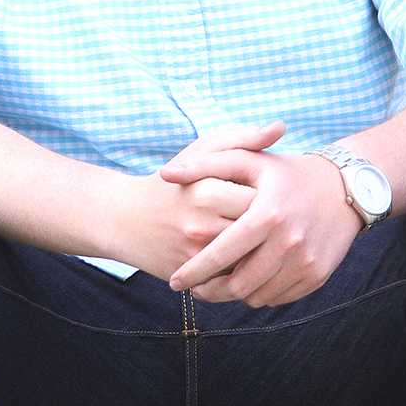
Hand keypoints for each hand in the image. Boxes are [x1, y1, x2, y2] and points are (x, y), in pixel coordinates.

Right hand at [119, 121, 280, 280]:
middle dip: (273, 225)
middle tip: (277, 218)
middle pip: (261, 231)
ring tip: (266, 236)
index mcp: (206, 190)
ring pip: (252, 257)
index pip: (264, 198)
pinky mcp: (195, 278)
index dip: (273, 196)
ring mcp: (198, 256)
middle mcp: (202, 225)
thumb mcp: (201, 151)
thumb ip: (242, 138)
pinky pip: (236, 276)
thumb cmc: (173, 181)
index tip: (273, 193)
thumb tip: (280, 127)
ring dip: (263, 249)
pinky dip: (245, 267)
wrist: (125, 220)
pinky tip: (247, 255)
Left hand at [160, 144, 359, 307]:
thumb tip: (164, 174)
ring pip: (257, 295)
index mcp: (266, 214)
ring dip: (234, 295)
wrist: (342, 187)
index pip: (221, 254)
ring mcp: (306, 262)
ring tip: (218, 285)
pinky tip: (247, 282)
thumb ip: (203, 165)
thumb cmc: (284, 172)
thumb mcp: (246, 160)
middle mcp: (288, 242)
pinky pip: (279, 297)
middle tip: (195, 290)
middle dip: (210, 291)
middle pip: (238, 284)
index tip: (174, 282)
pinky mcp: (317, 275)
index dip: (194, 272)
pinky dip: (259, 294)